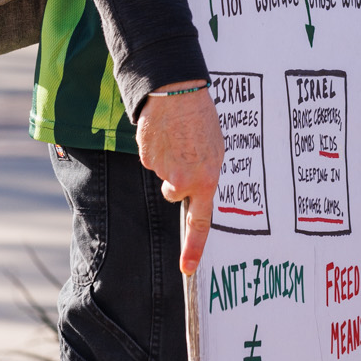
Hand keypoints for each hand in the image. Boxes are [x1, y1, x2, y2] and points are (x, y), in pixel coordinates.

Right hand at [135, 83, 222, 273]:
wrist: (178, 92)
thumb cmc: (200, 118)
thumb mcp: (213, 149)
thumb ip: (204, 172)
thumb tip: (192, 187)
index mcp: (207, 178)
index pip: (201, 221)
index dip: (194, 247)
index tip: (188, 269)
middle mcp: (185, 180)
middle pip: (174, 194)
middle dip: (174, 181)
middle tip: (180, 154)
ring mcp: (164, 171)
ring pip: (162, 175)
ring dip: (166, 160)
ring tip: (176, 136)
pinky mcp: (146, 159)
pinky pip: (150, 160)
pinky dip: (155, 148)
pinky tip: (163, 131)